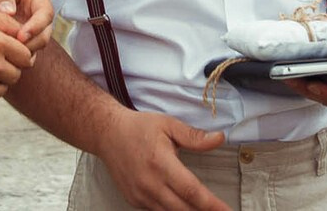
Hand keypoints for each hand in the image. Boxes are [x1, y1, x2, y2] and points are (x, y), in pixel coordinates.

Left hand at [0, 0, 55, 51]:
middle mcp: (39, 12)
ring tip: (6, 53)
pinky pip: (26, 49)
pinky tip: (4, 54)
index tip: (21, 36)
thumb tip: (9, 11)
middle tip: (12, 49)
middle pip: (45, 33)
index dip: (36, 27)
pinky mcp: (24, 35)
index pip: (46, 14)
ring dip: (24, 51)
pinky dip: (17, 54)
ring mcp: (32, 25)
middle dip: (31, 43)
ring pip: (37, 44)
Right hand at [95, 110, 229, 210]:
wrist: (107, 134)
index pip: (191, 190)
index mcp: (160, 163)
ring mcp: (140, 195)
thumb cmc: (138, 128)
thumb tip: (219, 138)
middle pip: (184, 208)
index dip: (212, 204)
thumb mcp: (168, 125)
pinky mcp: (134, 200)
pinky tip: (182, 207)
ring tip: (203, 209)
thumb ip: (194, 136)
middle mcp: (150, 183)